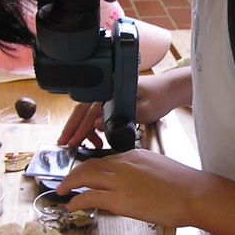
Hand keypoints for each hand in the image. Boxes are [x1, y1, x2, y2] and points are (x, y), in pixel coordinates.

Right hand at [57, 67, 191, 147]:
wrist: (171, 90)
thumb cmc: (160, 97)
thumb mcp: (144, 111)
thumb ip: (121, 118)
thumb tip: (96, 125)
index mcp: (112, 90)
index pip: (89, 110)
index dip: (79, 127)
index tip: (71, 141)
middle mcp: (108, 91)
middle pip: (83, 110)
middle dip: (72, 128)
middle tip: (63, 144)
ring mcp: (109, 95)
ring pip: (88, 112)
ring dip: (81, 128)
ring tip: (79, 144)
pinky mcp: (113, 101)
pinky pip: (96, 113)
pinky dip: (92, 126)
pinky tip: (96, 138)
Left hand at [58, 148, 200, 227]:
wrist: (194, 194)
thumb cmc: (185, 185)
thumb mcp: (160, 169)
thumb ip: (143, 172)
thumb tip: (137, 184)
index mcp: (135, 155)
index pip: (106, 159)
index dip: (92, 167)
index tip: (86, 174)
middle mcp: (123, 164)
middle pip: (90, 164)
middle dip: (75, 173)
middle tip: (66, 181)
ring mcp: (120, 181)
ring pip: (85, 177)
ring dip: (70, 184)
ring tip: (62, 191)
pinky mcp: (119, 200)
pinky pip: (90, 197)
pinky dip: (76, 201)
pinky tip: (71, 206)